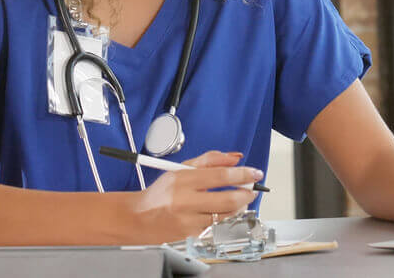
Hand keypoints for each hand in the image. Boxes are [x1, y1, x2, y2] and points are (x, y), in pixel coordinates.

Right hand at [123, 150, 260, 243]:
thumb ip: (210, 160)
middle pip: (228, 199)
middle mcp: (185, 200)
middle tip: (252, 189)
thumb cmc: (161, 193)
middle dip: (247, 193)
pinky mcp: (191, 234)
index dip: (242, 174)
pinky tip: (220, 210)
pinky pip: (215, 225)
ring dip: (238, 206)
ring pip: (225, 214)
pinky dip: (223, 217)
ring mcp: (188, 220)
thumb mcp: (181, 168)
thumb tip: (234, 158)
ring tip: (239, 198)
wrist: (139, 218)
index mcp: (182, 180)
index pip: (220, 175)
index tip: (254, 173)